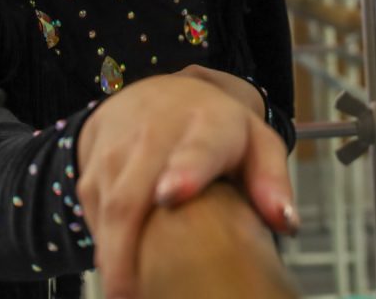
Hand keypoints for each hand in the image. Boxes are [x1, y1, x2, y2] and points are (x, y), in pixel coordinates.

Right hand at [76, 73, 296, 298]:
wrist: (156, 96)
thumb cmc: (215, 130)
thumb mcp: (255, 143)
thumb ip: (271, 181)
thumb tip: (284, 222)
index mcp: (208, 125)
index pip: (198, 147)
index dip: (186, 170)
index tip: (172, 194)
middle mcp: (155, 131)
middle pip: (133, 194)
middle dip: (127, 248)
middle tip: (133, 295)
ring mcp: (117, 149)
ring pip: (107, 210)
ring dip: (114, 257)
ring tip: (129, 294)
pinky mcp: (91, 169)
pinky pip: (93, 214)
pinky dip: (105, 248)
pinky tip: (121, 271)